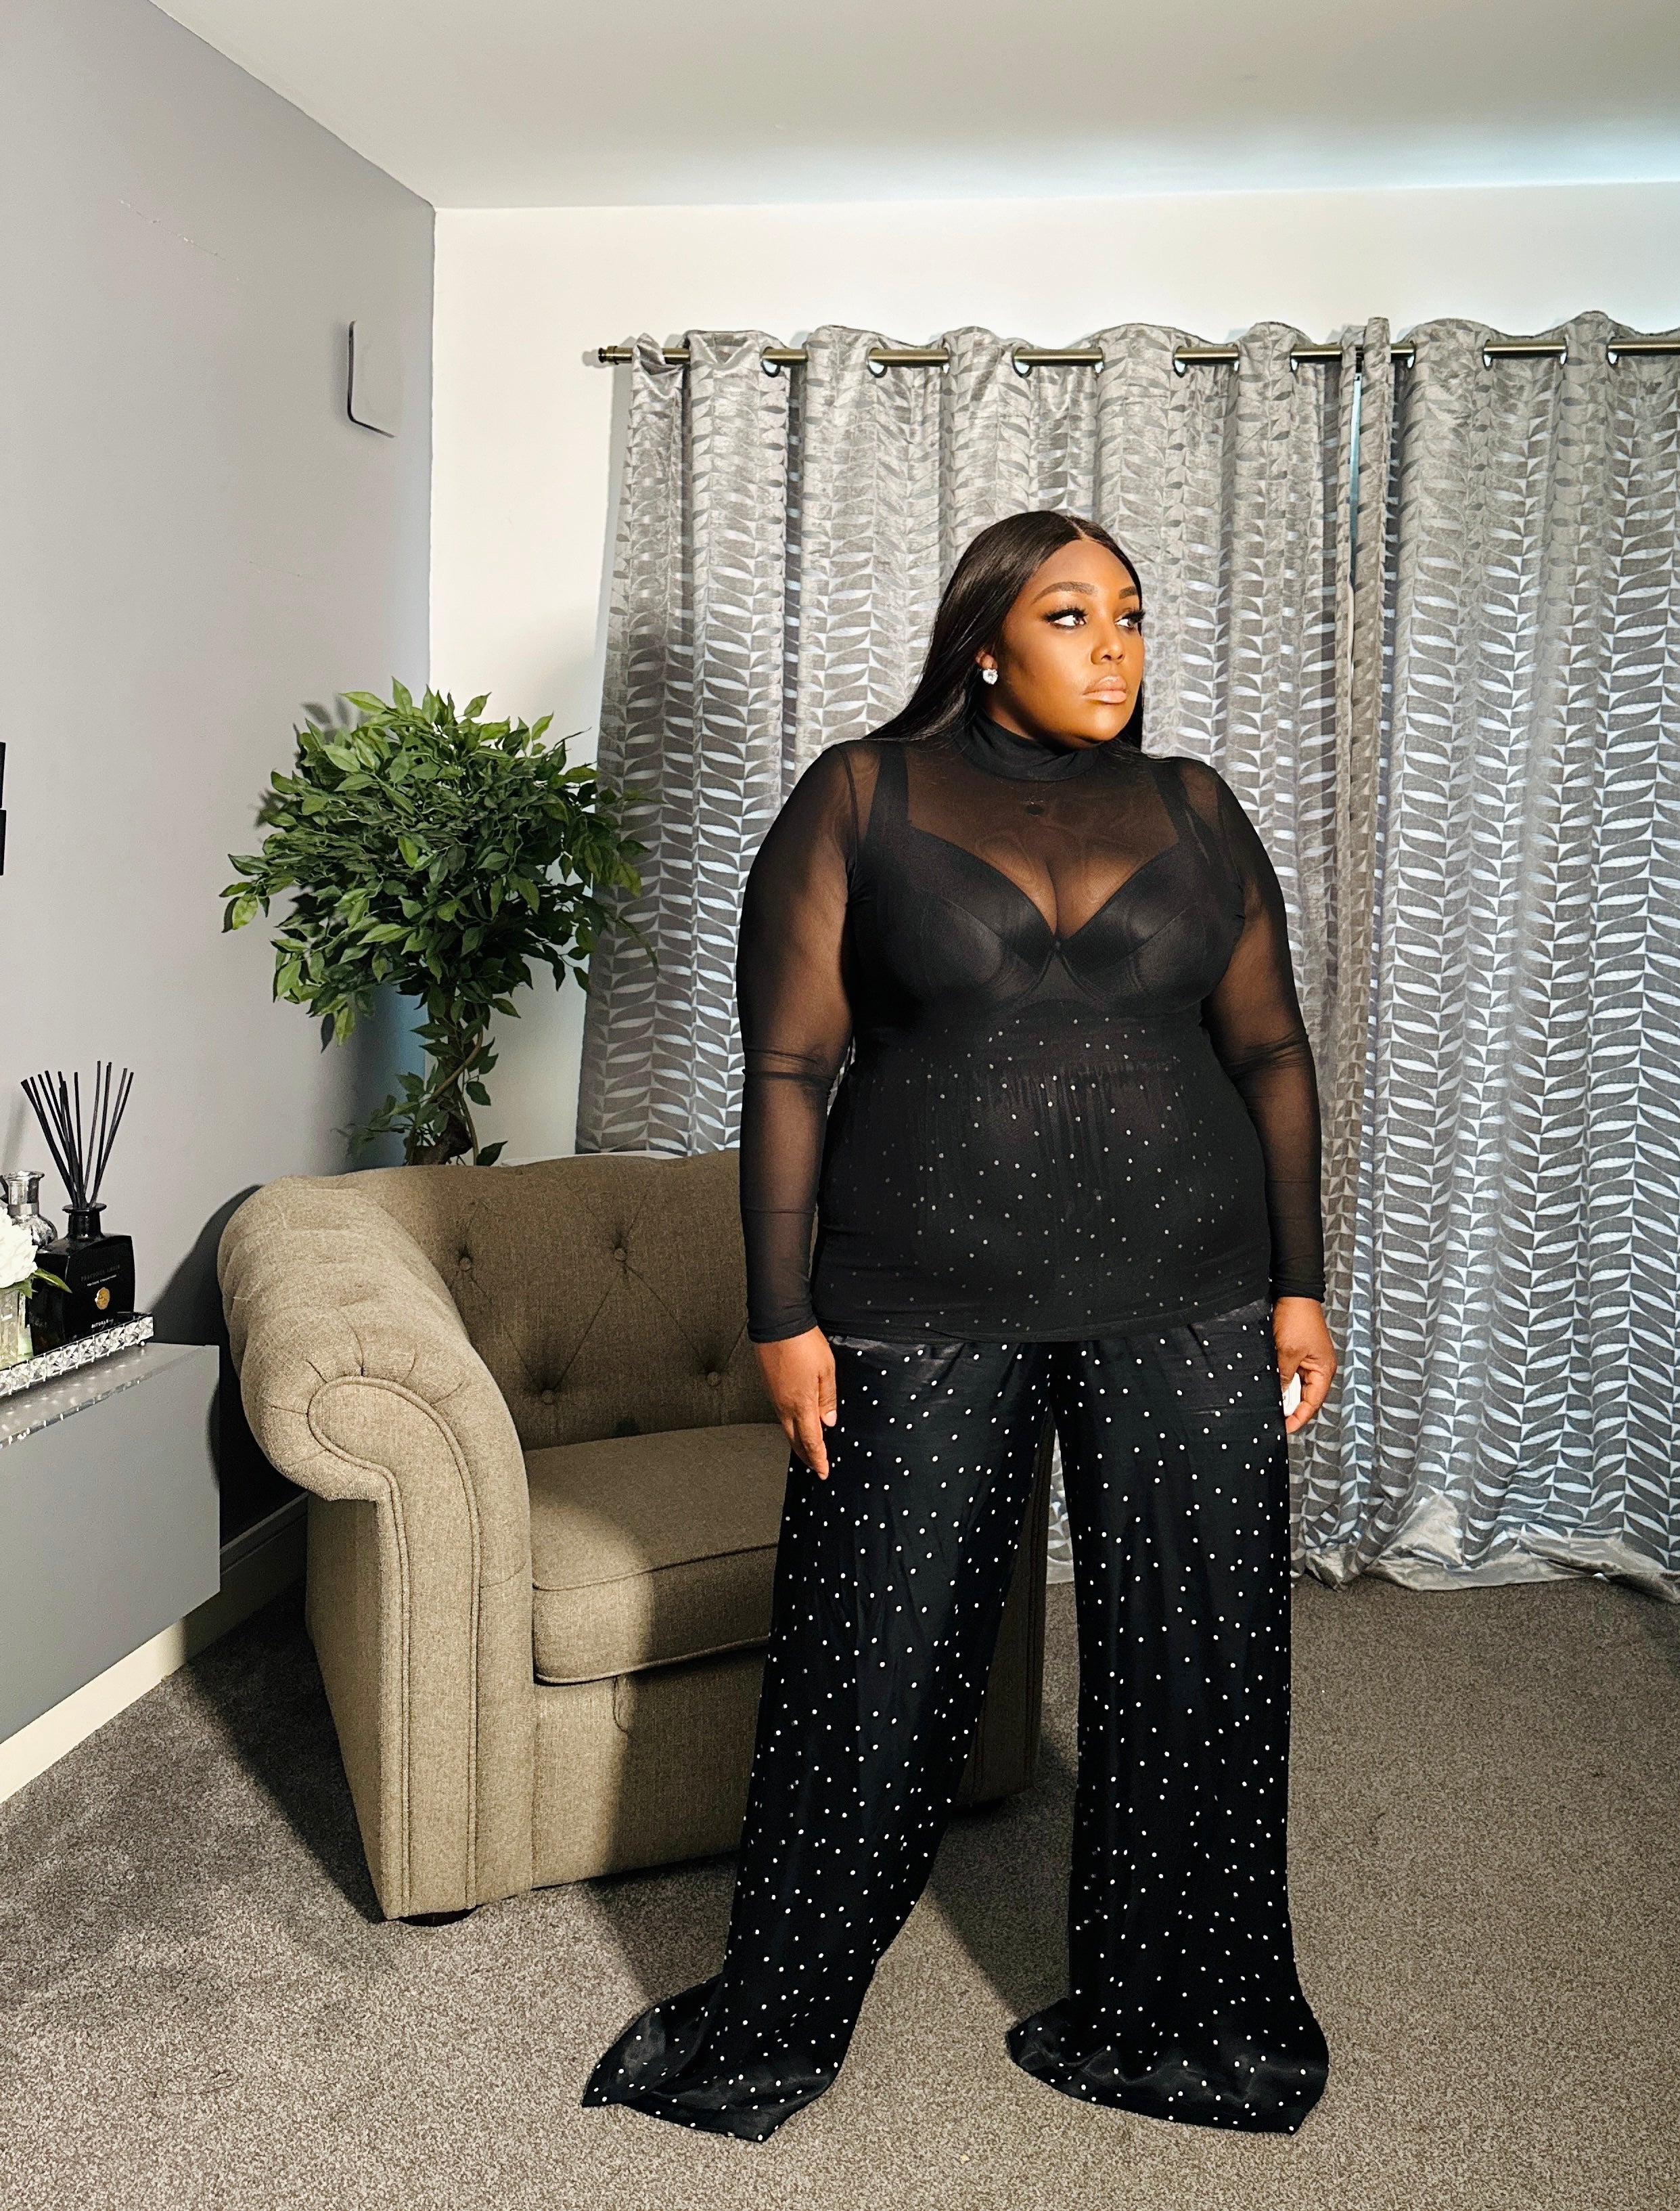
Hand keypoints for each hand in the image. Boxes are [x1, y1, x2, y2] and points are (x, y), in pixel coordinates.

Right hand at [755, 1327, 838, 1477]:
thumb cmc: (803, 1342)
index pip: (811, 1440)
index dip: (818, 1459)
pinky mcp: (769, 1387)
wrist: (777, 1322)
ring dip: (797, 1441)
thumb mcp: (827, 1370)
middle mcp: (784, 1405)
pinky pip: (780, 1413)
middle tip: (815, 1466)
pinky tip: (794, 1422)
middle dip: (806, 1456)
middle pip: (795, 1440)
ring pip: (786, 1428)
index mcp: (801, 1404)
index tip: (823, 1471)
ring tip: (806, 1449)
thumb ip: (828, 1399)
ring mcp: (774, 1397)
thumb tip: (829, 1421)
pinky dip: (789, 1425)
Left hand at [1272, 1296, 1336, 1434]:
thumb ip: (1282, 1376)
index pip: (1313, 1402)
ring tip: (1269, 1405)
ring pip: (1295, 1385)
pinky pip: (1289, 1373)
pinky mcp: (1298, 1353)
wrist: (1293, 1293)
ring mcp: (1308, 1360)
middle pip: (1305, 1396)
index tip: (1285, 1429)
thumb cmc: (1298, 1318)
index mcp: (1324, 1370)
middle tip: (1272, 1419)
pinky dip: (1280, 1380)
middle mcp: (1319, 1368)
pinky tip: (1268, 1385)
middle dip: (1290, 1408)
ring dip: (1283, 1393)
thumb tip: (1276, 1397)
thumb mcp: (1287, 1352)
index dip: (1299, 1418)